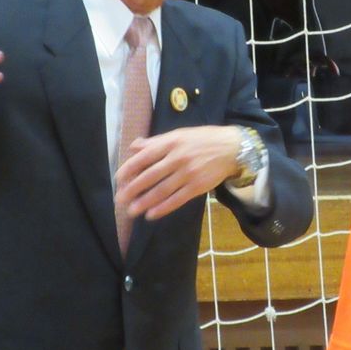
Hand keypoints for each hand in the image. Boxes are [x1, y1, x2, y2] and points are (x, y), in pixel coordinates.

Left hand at [114, 125, 240, 219]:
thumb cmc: (203, 139)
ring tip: (132, 211)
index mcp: (171, 142)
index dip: (129, 168)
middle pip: (151, 176)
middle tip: (120, 200)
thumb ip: (156, 141)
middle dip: (133, 189)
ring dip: (145, 202)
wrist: (232, 148)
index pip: (145, 157)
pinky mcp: (198, 186)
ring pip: (162, 190)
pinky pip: (177, 199)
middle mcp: (178, 158)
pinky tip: (151, 215)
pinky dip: (163, 208)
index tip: (118, 179)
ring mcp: (188, 173)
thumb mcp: (179, 134)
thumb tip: (134, 146)